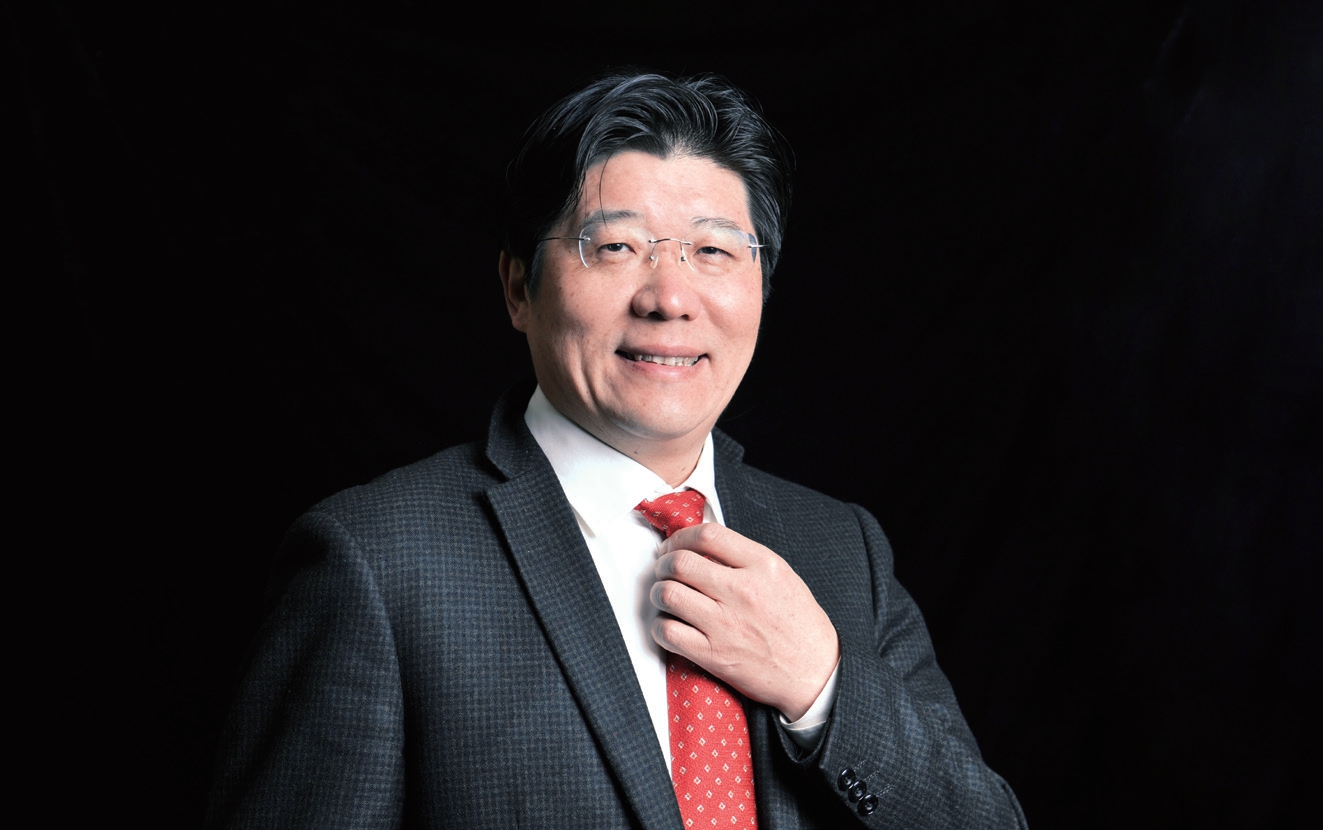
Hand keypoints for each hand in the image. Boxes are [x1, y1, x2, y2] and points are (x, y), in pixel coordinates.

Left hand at [650, 523, 840, 720]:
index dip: (681, 536)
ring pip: (668, 594)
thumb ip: (745, 559)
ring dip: (658, 593)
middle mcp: (742, 591)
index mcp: (762, 565)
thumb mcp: (782, 577)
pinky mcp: (714, 654)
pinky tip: (669, 625)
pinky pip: (668, 632)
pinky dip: (660, 626)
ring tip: (665, 596)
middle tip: (663, 570)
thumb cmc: (800, 625)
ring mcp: (725, 624)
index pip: (708, 535)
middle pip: (680, 562)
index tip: (674, 545)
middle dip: (663, 564)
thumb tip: (704, 546)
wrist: (814, 673)